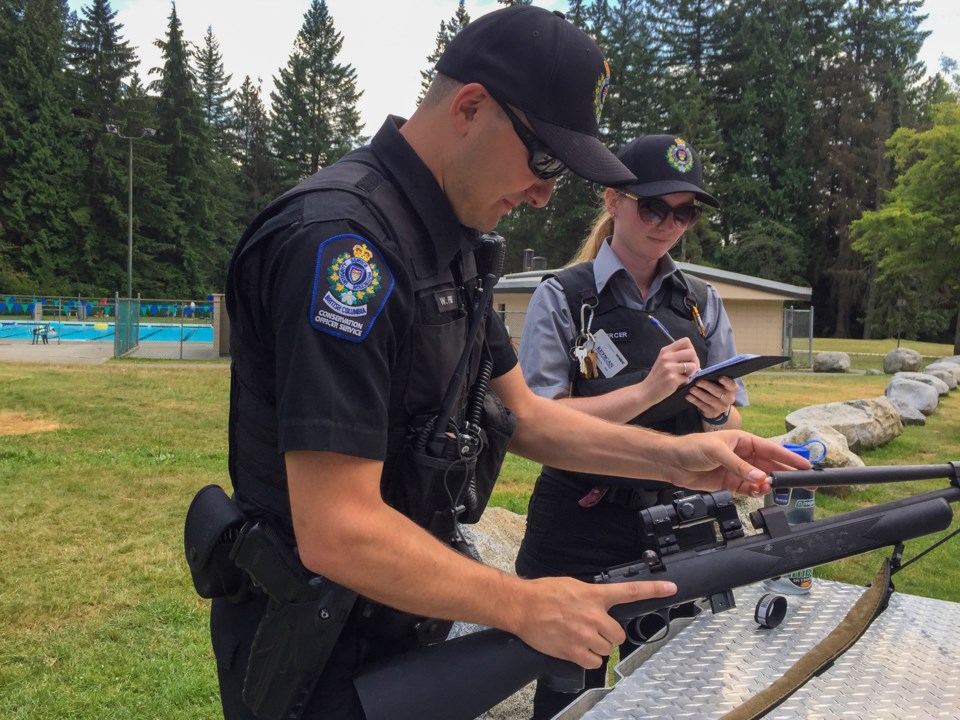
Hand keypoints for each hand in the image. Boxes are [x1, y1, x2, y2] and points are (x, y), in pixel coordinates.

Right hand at [515, 576, 676, 668]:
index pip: (630, 591)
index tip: (670, 588)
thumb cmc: (543, 593)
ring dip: (596, 646)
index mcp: (594, 595)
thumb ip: (591, 596)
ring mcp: (585, 635)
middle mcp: (594, 615)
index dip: (653, 590)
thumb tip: (599, 604)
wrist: (522, 606)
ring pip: (606, 649)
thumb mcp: (572, 586)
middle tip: (593, 629)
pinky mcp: (574, 651)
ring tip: (579, 637)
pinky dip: (587, 658)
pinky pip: (593, 662)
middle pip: (618, 634)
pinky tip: (575, 648)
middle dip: (608, 633)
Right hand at [641, 338, 700, 404]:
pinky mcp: (672, 379)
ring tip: (683, 377)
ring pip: (693, 365)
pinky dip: (685, 382)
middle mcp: (667, 357)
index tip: (688, 359)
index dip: (691, 349)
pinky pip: (688, 378)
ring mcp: (669, 368)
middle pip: (692, 352)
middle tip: (690, 370)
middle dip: (695, 362)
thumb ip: (676, 356)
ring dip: (691, 373)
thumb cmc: (657, 377)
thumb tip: (694, 358)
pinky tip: (678, 383)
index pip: (686, 341)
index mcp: (666, 351)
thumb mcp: (663, 361)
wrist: (646, 391)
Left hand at [660, 431, 811, 496]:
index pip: (772, 448)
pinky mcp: (730, 482)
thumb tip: (759, 476)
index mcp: (743, 440)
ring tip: (769, 487)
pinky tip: (757, 491)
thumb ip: (739, 466)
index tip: (806, 465)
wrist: (672, 461)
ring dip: (767, 484)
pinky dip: (754, 491)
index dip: (789, 457)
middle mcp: (743, 454)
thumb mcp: (717, 451)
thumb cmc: (692, 447)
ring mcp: (738, 469)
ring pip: (761, 478)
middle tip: (802, 483)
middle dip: (785, 474)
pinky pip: (749, 488)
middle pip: (770, 465)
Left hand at [686, 376, 736, 420]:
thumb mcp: (718, 384)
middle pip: (719, 392)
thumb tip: (699, 372)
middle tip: (697, 382)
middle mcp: (729, 399)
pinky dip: (694, 400)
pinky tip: (688, 396)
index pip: (731, 385)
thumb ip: (712, 378)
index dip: (726, 382)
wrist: (716, 407)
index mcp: (732, 389)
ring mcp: (721, 407)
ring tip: (691, 389)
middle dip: (707, 386)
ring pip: (709, 399)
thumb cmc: (716, 389)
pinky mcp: (712, 413)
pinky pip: (702, 406)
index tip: (720, 378)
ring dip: (699, 393)